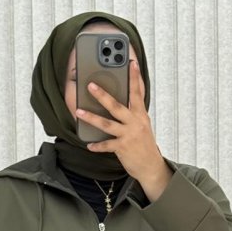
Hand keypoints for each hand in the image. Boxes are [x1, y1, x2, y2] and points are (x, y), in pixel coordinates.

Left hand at [75, 58, 169, 191]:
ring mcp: (129, 136)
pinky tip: (89, 144)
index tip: (132, 63)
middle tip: (90, 85)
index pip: (138, 93)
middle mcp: (135, 124)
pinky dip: (97, 146)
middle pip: (116, 106)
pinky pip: (106, 145)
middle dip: (103, 95)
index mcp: (141, 116)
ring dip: (91, 118)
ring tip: (79, 112)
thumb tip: (117, 102)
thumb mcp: (143, 126)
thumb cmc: (145, 146)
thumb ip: (132, 114)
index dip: (135, 77)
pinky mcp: (123, 148)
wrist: (152, 168)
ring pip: (107, 124)